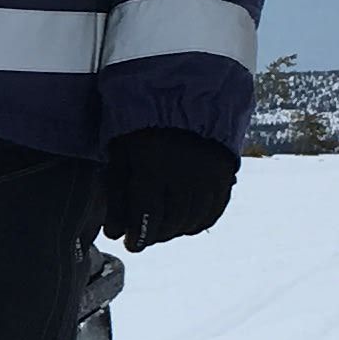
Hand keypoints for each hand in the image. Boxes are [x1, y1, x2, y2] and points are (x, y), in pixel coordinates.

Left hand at [101, 127, 235, 249]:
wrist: (183, 95)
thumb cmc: (141, 125)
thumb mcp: (120, 153)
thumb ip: (116, 193)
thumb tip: (114, 232)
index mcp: (154, 164)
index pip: (148, 214)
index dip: (139, 235)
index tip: (132, 244)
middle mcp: (185, 172)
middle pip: (172, 220)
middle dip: (155, 234)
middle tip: (143, 236)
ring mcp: (208, 174)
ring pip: (193, 218)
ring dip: (174, 230)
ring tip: (161, 229)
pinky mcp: (224, 174)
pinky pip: (213, 210)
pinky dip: (197, 222)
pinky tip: (184, 223)